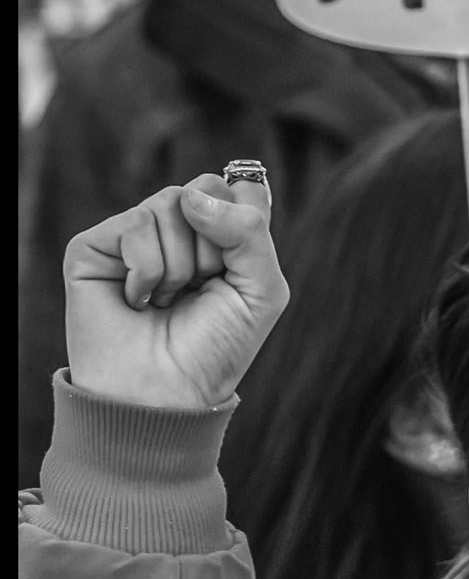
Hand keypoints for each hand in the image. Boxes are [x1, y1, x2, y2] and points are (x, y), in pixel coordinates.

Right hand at [63, 170, 288, 412]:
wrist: (165, 391)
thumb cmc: (216, 345)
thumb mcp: (262, 290)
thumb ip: (249, 231)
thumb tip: (191, 195)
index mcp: (220, 235)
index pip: (242, 189)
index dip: (247, 220)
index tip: (237, 263)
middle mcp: (177, 228)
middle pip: (207, 186)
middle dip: (216, 245)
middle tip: (202, 286)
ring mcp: (134, 234)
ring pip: (172, 202)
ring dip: (182, 264)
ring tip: (168, 299)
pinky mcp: (95, 245)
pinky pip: (137, 224)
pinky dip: (148, 270)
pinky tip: (138, 300)